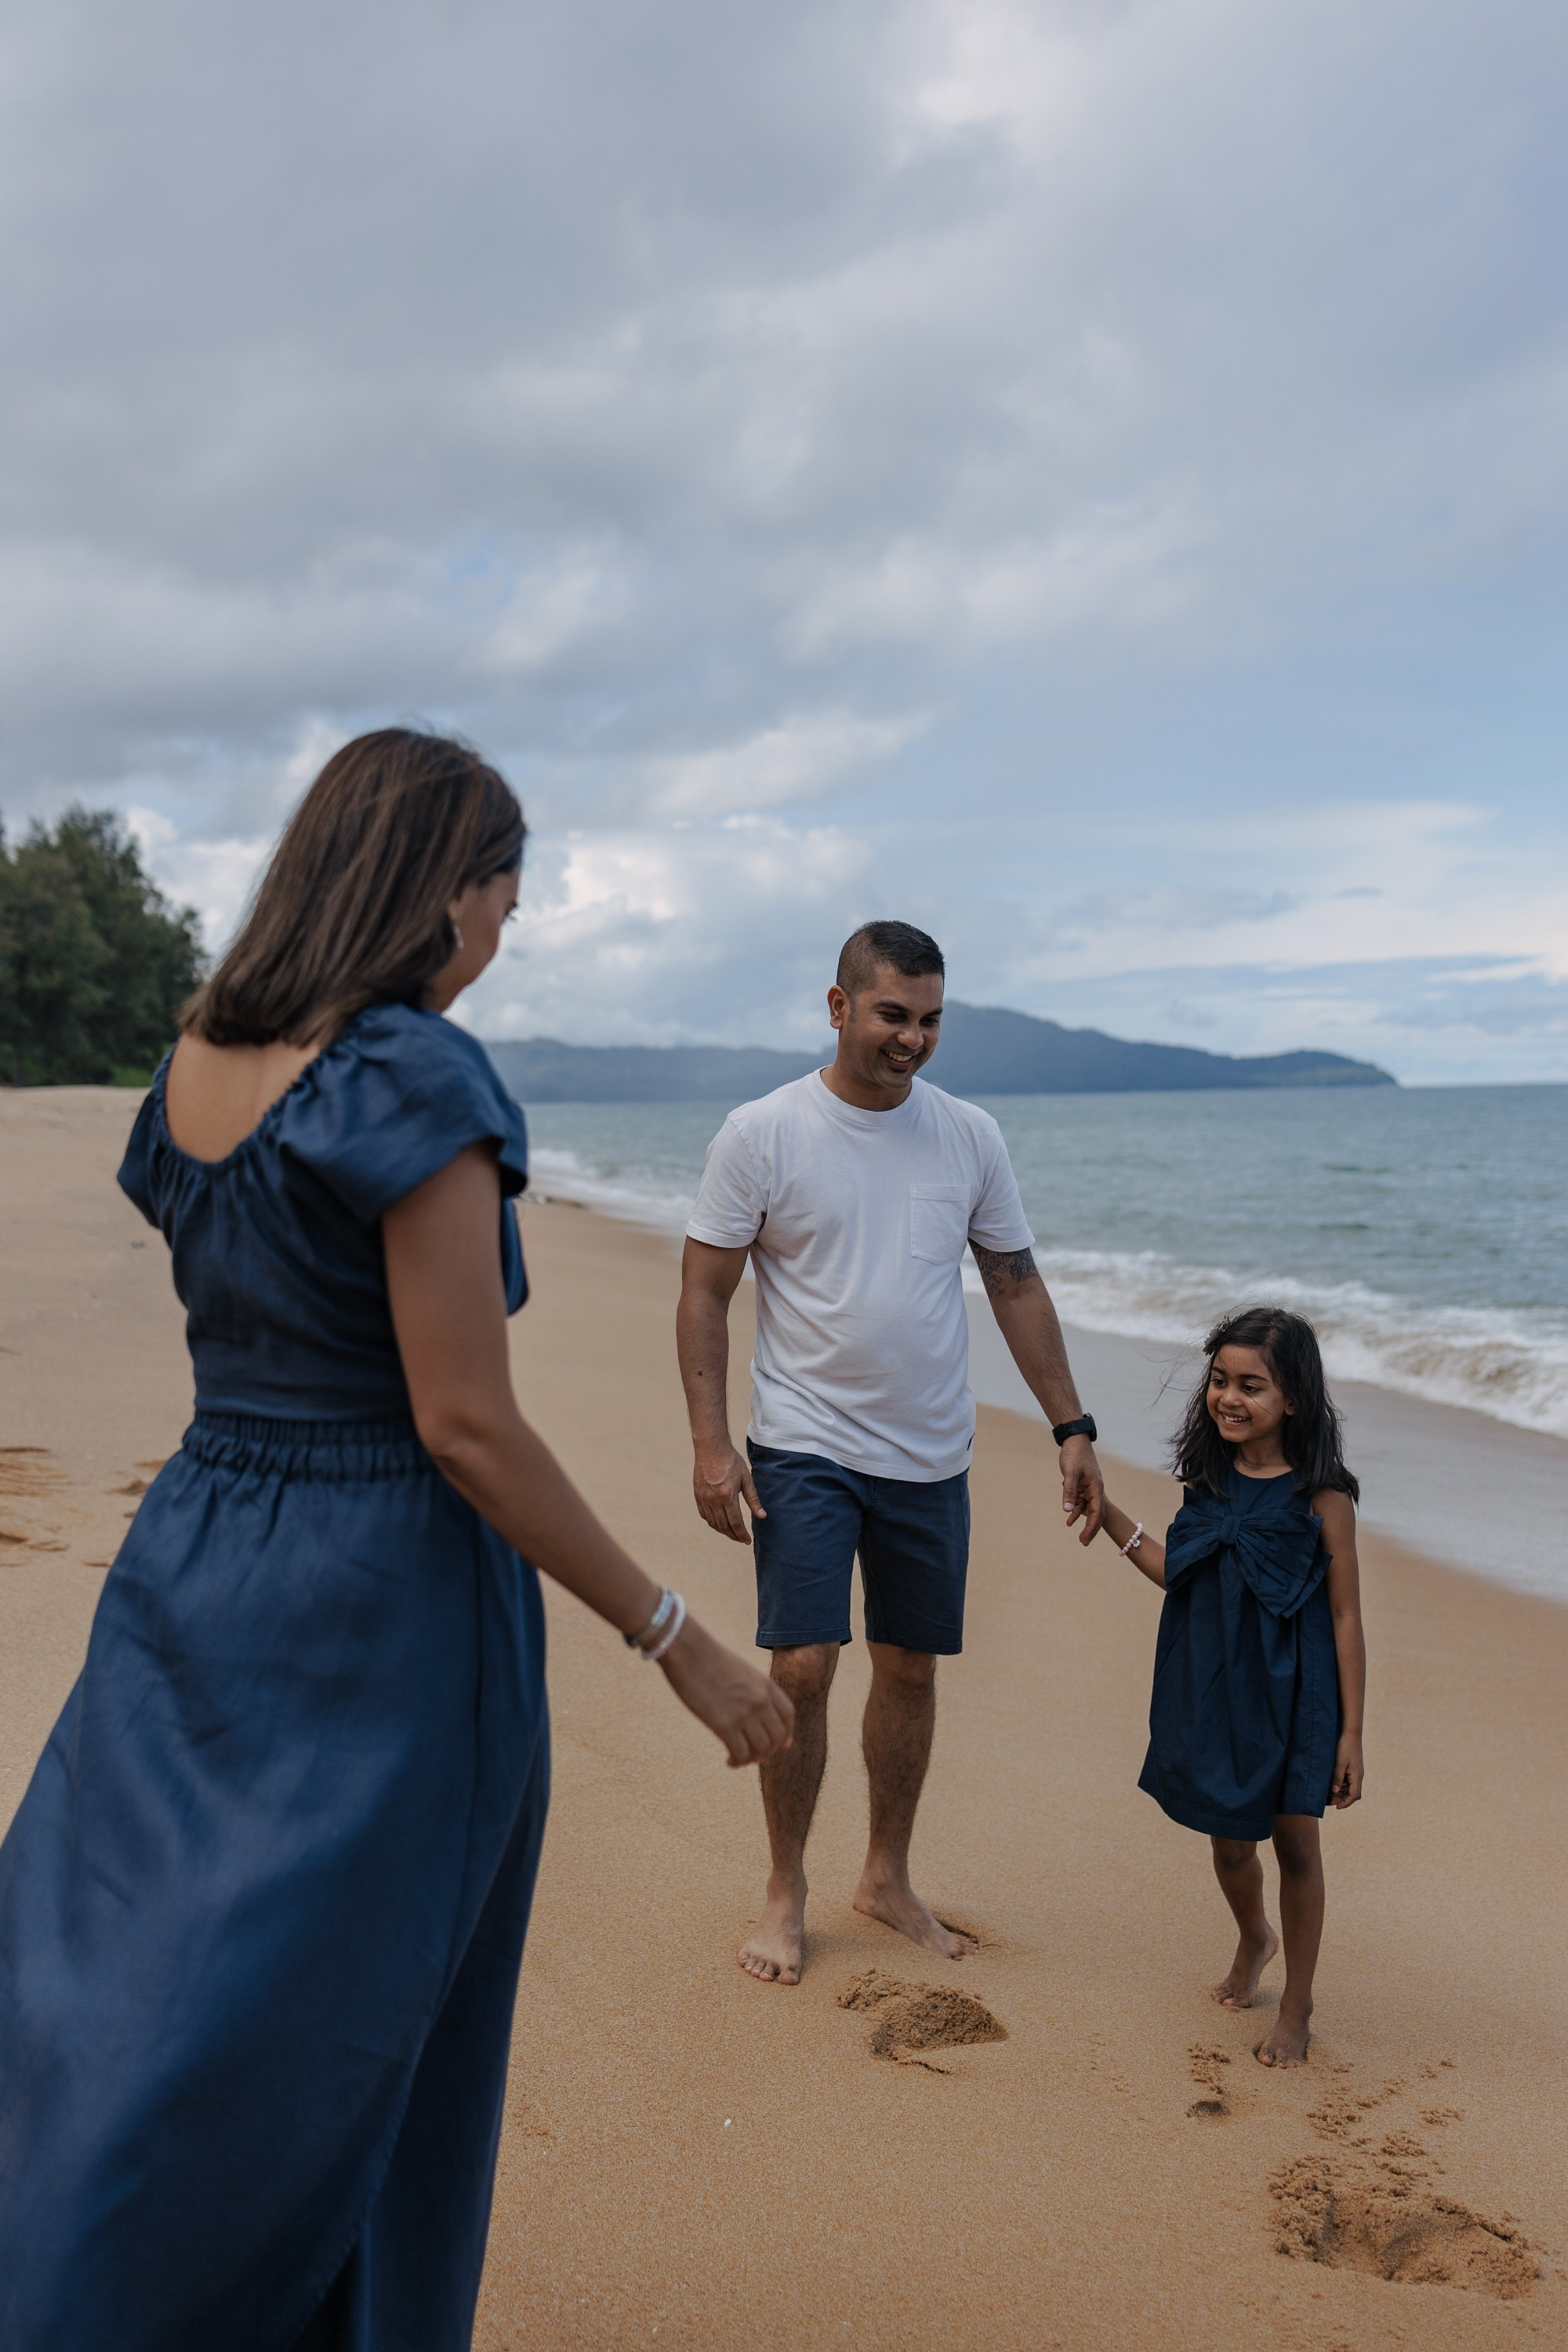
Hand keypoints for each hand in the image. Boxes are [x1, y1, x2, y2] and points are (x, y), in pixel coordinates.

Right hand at [657, 1614, 794, 1765]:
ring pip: (761, 1749)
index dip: (787, 1733)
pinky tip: (728, 1761)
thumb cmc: (707, 1657)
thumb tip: (750, 1707)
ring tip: (738, 1759)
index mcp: (766, 1684)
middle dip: (768, 1751)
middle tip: (755, 1756)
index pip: (788, 1715)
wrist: (688, 1650)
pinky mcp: (724, 1725)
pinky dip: (737, 1762)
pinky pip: (740, 1754)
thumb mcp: (740, 1669)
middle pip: (778, 1737)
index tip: (782, 1744)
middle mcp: (760, 1700)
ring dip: (752, 1759)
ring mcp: (744, 1713)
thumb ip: (751, 1688)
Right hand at [692, 1441, 765, 1544]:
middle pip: (723, 1526)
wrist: (711, 1448)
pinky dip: (712, 1522)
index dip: (742, 1534)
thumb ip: (753, 1499)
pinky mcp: (697, 1495)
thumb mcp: (746, 1479)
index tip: (747, 1541)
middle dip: (733, 1535)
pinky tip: (718, 1523)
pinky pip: (704, 1515)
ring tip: (731, 1533)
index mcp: (728, 1496)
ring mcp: (704, 1498)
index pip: (736, 1523)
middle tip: (740, 1539)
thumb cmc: (731, 1461)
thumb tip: (762, 1516)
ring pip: (713, 1523)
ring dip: (722, 1531)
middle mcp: (714, 1500)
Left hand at [1060, 1435, 1104, 1542]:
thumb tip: (1067, 1511)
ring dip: (1085, 1522)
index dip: (1091, 1527)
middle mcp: (1096, 1489)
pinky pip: (1082, 1502)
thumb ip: (1069, 1492)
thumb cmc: (1074, 1455)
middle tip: (1084, 1543)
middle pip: (1097, 1513)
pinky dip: (1077, 1511)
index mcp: (1096, 1488)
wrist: (1075, 1440)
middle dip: (1092, 1529)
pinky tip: (1069, 1520)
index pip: (1096, 1511)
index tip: (1085, 1539)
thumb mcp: (1070, 1473)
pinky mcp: (1083, 1485)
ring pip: (1090, 1509)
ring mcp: (1090, 1488)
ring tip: (1080, 1537)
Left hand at [1330, 1733, 1363, 1807]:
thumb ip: (1337, 1778)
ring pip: (1351, 1787)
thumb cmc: (1344, 1747)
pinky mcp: (1354, 1767)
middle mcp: (1359, 1776)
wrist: (1351, 1734)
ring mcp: (1357, 1771)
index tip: (1336, 1807)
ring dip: (1343, 1793)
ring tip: (1332, 1795)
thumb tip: (1335, 1792)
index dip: (1345, 1803)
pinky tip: (1335, 1785)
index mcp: (1357, 1776)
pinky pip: (1350, 1781)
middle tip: (1332, 1802)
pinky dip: (1343, 1786)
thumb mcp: (1339, 1763)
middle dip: (1343, 1799)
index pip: (1353, 1796)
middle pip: (1353, 1793)